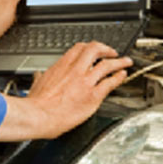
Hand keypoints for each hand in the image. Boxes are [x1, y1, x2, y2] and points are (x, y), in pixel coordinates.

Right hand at [0, 42, 132, 140]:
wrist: (38, 116)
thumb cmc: (36, 104)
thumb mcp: (37, 84)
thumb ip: (40, 78)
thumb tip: (38, 75)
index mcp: (61, 66)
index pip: (79, 48)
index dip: (90, 47)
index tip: (94, 50)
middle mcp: (75, 70)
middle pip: (95, 50)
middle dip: (106, 49)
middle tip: (112, 52)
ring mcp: (85, 82)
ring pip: (107, 65)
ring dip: (119, 61)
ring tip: (126, 61)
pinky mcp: (93, 96)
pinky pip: (110, 83)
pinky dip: (119, 78)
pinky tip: (122, 76)